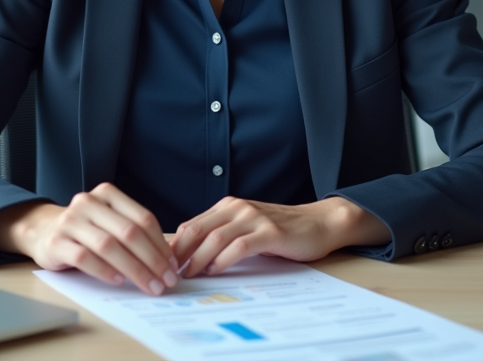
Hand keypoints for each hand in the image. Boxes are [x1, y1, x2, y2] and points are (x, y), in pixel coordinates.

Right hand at [0, 183, 179, 294]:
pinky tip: (118, 281)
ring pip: (108, 245)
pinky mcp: (56, 242)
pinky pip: (84, 258)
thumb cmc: (85, 230)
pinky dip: (104, 270)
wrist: (41, 230)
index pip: (143, 218)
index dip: (161, 244)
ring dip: (133, 269)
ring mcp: (70, 221)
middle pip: (129, 232)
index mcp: (107, 194)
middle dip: (152, 260)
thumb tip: (168, 260)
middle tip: (166, 281)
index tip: (173, 266)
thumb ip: (133, 233)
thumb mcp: (109, 222)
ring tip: (148, 285)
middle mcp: (88, 203)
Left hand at [170, 196, 389, 277]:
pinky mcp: (269, 232)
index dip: (175, 247)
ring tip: (189, 275)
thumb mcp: (246, 227)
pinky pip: (239, 246)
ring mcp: (254, 218)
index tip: (164, 266)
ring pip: (215, 238)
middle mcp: (237, 208)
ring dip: (198, 259)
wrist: (318, 223)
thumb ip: (222, 234)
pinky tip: (215, 271)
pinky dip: (223, 260)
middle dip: (180, 254)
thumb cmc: (281, 230)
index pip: (192, 225)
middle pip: (197, 230)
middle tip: (171, 274)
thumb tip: (189, 256)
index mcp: (228, 206)